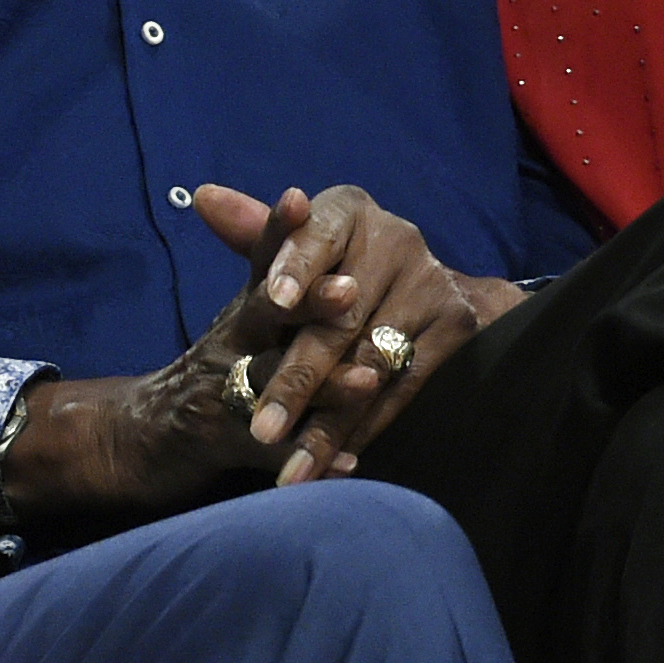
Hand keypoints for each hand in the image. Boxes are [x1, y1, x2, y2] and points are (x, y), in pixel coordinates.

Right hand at [0, 185, 509, 513]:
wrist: (138, 439)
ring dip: (323, 384)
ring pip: (272, 383)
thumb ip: (268, 272)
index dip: (276, 231)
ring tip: (367, 379)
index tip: (297, 196)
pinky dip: (307, 456)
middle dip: (309, 303)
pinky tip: (348, 464)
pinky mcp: (221, 443)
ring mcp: (222, 393)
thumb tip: (286, 204)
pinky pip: (269, 451)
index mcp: (241, 312)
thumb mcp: (238, 320)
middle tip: (349, 288)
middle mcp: (229, 343)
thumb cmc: (209, 374)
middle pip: (265, 315)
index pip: (260, 262)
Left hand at [193, 184, 507, 479]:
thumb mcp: (292, 252)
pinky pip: (406, 385)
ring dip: (331, 420)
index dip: (296, 268)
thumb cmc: (331, 267)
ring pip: (371, 363)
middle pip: (340, 318)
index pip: (316, 238)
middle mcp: (397, 238)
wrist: (417, 285)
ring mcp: (433, 283)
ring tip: (293, 463)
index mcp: (347, 210)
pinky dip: (368, 426)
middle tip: (263, 426)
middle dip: (299, 378)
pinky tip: (339, 462)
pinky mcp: (459, 325)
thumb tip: (204, 199)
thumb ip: (253, 235)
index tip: (274, 298)